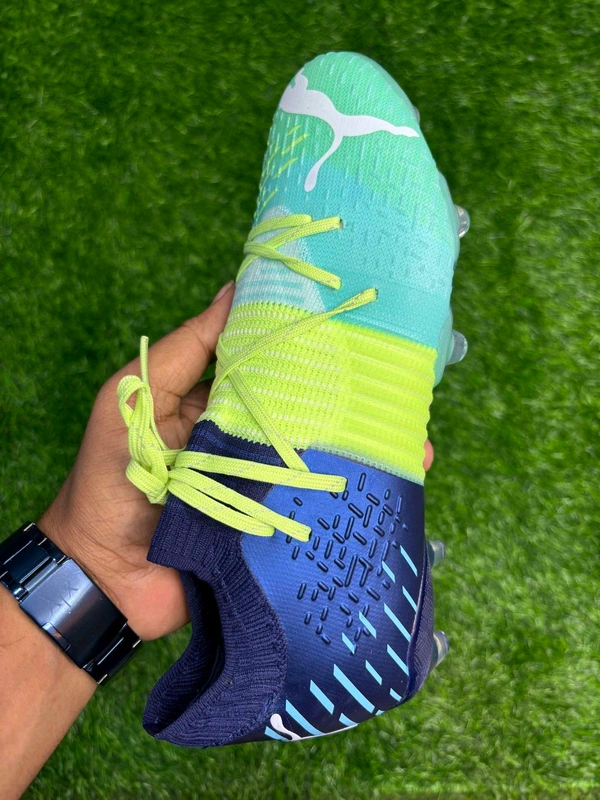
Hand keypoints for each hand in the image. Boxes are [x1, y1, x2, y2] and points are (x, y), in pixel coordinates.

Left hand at [39, 277, 434, 640]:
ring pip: (324, 463)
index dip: (314, 349)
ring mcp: (266, 487)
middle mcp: (250, 441)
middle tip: (402, 390)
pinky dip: (353, 502)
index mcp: (222, 403)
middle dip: (355, 404)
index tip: (360, 328)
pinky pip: (318, 512)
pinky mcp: (274, 532)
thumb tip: (233, 290)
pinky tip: (391, 492)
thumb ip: (185, 350)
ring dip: (366, 452)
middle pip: (310, 416)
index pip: (277, 368)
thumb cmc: (107, 477)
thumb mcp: (137, 397)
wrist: (101, 576)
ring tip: (413, 445)